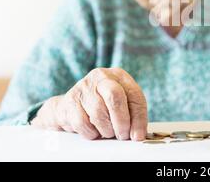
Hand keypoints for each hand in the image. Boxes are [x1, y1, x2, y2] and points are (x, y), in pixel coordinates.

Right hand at [31, 68, 147, 140]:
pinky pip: (83, 123)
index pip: (134, 95)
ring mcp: (84, 87)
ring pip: (99, 113)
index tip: (138, 135)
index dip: (139, 118)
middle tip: (123, 135)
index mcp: (118, 75)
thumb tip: (137, 135)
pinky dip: (91, 132)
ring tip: (107, 131)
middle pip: (115, 97)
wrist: (70, 106)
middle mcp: (101, 77)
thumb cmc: (102, 105)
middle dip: (121, 122)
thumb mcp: (122, 104)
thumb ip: (133, 116)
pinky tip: (93, 130)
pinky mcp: (70, 101)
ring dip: (106, 130)